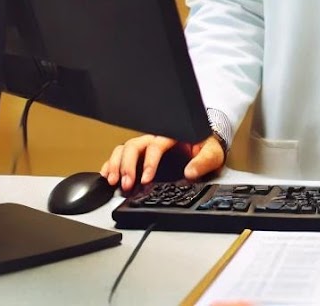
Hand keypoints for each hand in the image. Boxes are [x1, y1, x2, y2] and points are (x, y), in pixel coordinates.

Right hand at [101, 133, 224, 191]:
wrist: (205, 144)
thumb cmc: (206, 147)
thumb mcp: (212, 153)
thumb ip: (203, 161)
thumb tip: (190, 172)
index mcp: (172, 136)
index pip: (155, 145)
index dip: (148, 162)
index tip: (145, 179)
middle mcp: (155, 139)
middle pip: (134, 146)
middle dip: (127, 165)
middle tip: (126, 183)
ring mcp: (146, 146)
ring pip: (125, 148)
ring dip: (116, 164)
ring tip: (113, 181)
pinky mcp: (141, 155)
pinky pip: (121, 154)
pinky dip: (112, 163)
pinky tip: (107, 174)